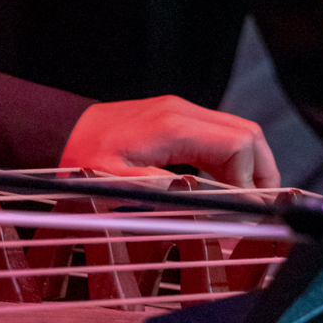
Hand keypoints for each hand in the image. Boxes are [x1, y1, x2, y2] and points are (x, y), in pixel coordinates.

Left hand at [59, 94, 278, 189]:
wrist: (59, 132)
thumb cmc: (82, 159)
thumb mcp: (113, 182)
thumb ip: (155, 188)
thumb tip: (197, 199)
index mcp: (173, 127)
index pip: (240, 144)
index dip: (253, 180)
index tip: (248, 210)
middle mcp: (182, 112)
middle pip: (248, 134)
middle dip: (262, 172)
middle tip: (256, 208)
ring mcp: (180, 111)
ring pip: (237, 131)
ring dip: (248, 165)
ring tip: (242, 201)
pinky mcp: (176, 117)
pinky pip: (218, 133)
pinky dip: (231, 158)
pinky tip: (222, 185)